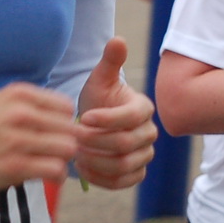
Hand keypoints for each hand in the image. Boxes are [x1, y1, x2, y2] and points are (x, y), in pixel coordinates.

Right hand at [0, 83, 77, 189]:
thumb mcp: (0, 99)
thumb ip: (31, 104)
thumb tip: (64, 117)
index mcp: (19, 94)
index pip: (66, 107)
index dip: (66, 122)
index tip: (57, 132)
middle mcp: (21, 114)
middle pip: (70, 129)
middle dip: (68, 142)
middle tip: (58, 151)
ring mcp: (18, 141)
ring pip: (67, 149)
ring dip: (64, 159)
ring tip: (54, 163)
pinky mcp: (14, 167)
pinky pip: (54, 170)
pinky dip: (57, 175)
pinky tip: (49, 175)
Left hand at [73, 38, 157, 189]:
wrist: (94, 121)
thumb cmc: (98, 98)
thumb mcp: (100, 78)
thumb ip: (110, 61)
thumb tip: (118, 40)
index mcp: (144, 108)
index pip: (130, 118)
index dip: (106, 120)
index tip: (83, 117)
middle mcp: (149, 133)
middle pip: (125, 144)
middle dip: (95, 142)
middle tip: (74, 137)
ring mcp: (144, 155)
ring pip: (124, 165)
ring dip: (96, 161)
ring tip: (76, 153)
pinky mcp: (136, 173)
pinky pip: (123, 182)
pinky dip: (101, 179)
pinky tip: (82, 169)